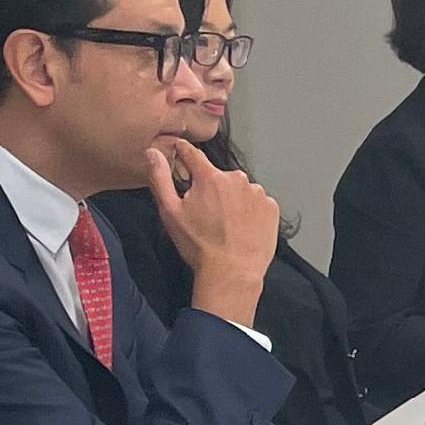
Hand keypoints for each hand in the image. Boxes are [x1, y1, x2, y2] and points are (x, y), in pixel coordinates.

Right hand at [148, 140, 280, 318]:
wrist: (232, 273)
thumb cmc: (199, 246)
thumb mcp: (170, 212)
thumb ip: (160, 178)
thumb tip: (153, 152)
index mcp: (210, 177)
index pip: (193, 154)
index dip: (183, 152)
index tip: (180, 151)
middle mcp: (237, 179)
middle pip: (218, 177)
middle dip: (211, 189)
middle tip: (206, 214)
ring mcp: (257, 193)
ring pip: (239, 190)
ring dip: (232, 200)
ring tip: (226, 225)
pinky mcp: (271, 208)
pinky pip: (257, 203)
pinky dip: (250, 212)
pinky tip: (242, 229)